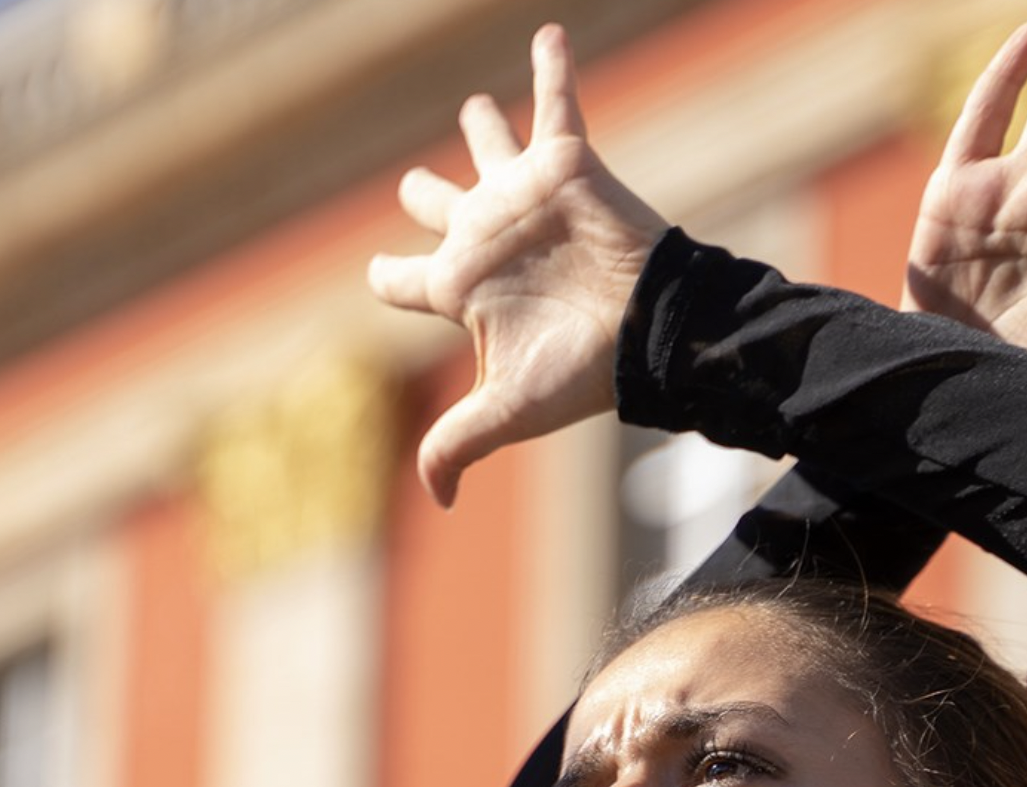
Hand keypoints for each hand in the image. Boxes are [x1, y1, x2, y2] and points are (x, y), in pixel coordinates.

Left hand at [366, 24, 668, 506]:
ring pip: (491, 148)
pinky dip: (551, 69)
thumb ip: (456, 445)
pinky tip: (546, 34)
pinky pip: (556, 104)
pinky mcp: (567, 166)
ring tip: (472, 107)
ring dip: (482, 127)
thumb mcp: (505, 408)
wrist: (647, 331)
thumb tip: (437, 501)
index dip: (385, 276)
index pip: (403, 279)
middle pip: (440, 207)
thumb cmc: (579, 370)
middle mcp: (487, 236)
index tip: (379, 275)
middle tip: (416, 186)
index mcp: (462, 287)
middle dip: (426, 196)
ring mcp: (524, 199)